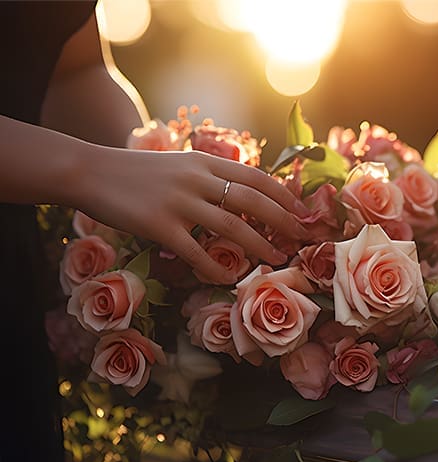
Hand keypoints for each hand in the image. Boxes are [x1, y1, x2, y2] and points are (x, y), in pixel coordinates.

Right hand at [70, 145, 302, 282]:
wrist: (89, 172)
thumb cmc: (136, 173)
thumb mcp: (180, 164)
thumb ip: (209, 177)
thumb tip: (244, 197)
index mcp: (204, 162)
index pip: (256, 177)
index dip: (284, 195)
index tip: (302, 211)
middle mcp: (197, 179)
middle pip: (253, 200)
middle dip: (283, 220)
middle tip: (301, 237)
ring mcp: (179, 202)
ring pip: (232, 226)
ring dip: (259, 245)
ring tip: (277, 259)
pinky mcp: (159, 225)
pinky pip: (196, 252)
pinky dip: (216, 267)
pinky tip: (229, 278)